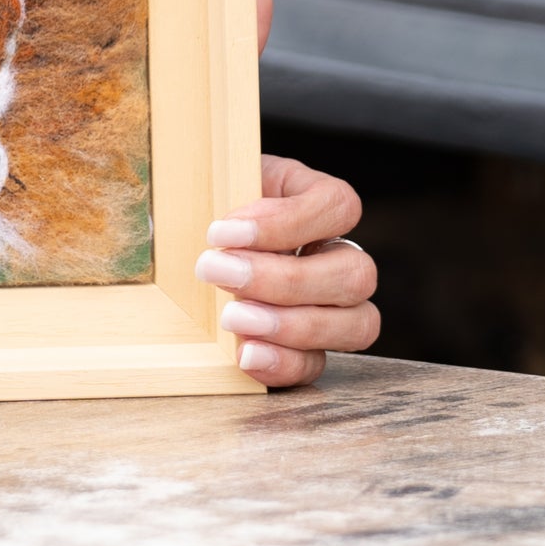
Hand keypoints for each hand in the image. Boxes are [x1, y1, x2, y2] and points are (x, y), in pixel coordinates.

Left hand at [200, 155, 377, 387]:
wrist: (187, 235)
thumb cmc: (209, 202)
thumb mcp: (220, 181)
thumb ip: (228, 188)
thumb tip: (220, 230)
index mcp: (320, 204)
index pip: (339, 207)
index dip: (287, 222)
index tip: (222, 232)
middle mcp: (337, 256)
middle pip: (355, 274)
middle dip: (284, 280)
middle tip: (217, 273)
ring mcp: (333, 307)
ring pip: (356, 324)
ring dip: (292, 325)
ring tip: (232, 319)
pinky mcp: (308, 347)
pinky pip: (317, 364)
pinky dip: (283, 363)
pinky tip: (245, 354)